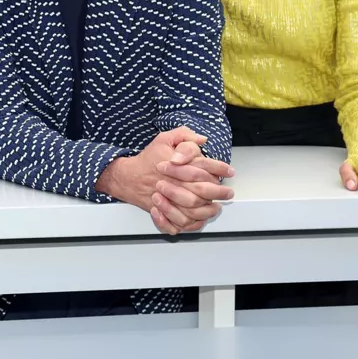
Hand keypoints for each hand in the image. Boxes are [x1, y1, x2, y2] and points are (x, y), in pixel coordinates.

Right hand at [97, 127, 232, 234]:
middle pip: (202, 190)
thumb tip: (202, 139)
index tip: (230, 171)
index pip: (204, 166)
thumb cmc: (148, 159)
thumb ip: (184, 135)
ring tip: (216, 207)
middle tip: (228, 193)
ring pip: (194, 210)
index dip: (220, 169)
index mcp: (176, 165)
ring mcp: (169, 199)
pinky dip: (191, 223)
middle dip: (219, 192)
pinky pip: (180, 223)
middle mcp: (174, 182)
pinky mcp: (163, 211)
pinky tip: (199, 218)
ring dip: (208, 210)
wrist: (128, 177)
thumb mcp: (164, 139)